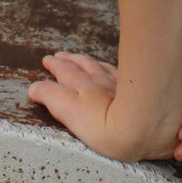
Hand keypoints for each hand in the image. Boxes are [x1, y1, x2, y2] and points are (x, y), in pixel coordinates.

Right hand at [28, 51, 177, 162]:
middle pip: (82, 66)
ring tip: (80, 59)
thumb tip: (34, 88)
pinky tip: (111, 69)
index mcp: (82, 87)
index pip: (65, 73)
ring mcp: (120, 84)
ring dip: (88, 62)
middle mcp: (101, 82)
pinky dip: (109, 68)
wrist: (147, 126)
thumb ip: (51, 98)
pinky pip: (119, 71)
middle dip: (69, 61)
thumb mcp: (70, 113)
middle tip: (59, 56)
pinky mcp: (140, 89)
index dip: (55, 66)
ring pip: (100, 67)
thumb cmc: (107, 126)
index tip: (48, 60)